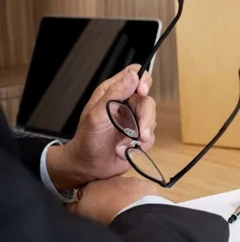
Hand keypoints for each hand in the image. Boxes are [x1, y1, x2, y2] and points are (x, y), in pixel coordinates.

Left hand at [47, 65, 156, 188]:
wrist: (88, 167)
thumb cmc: (87, 140)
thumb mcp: (97, 115)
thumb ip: (114, 94)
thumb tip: (133, 76)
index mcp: (112, 92)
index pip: (135, 74)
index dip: (143, 80)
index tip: (142, 92)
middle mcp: (125, 104)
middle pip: (147, 101)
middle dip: (146, 119)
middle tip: (140, 134)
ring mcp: (134, 120)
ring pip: (151, 120)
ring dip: (140, 136)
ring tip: (125, 147)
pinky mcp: (139, 135)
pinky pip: (150, 137)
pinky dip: (139, 146)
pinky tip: (125, 151)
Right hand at [67, 176, 158, 224]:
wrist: (131, 215)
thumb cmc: (103, 215)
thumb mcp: (81, 213)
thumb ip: (73, 208)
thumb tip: (68, 205)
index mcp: (94, 185)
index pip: (88, 188)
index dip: (89, 198)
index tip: (92, 207)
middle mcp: (112, 179)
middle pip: (108, 186)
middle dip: (108, 195)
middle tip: (109, 209)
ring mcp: (131, 181)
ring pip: (126, 188)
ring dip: (125, 196)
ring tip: (125, 210)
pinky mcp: (146, 186)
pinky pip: (142, 191)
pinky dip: (141, 197)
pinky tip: (139, 208)